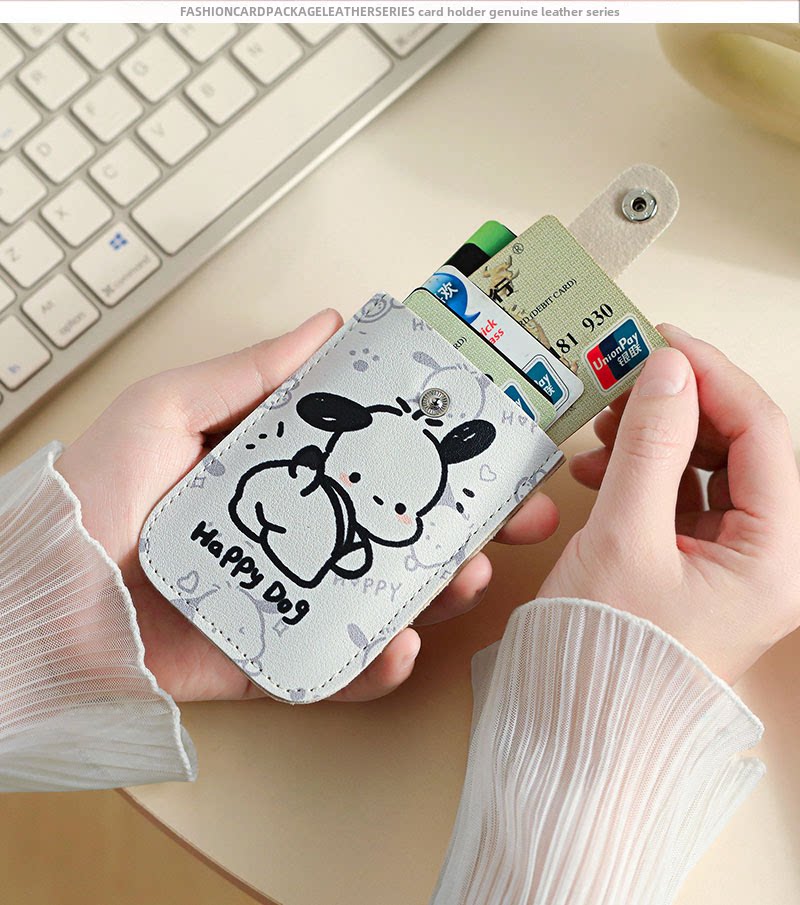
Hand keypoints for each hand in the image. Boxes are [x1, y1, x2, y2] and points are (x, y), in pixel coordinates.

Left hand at [56, 310, 558, 702]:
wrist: (39, 601)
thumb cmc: (94, 497)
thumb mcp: (172, 408)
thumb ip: (251, 373)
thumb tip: (324, 326)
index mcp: (279, 473)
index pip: (374, 458)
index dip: (433, 450)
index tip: (486, 442)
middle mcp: (294, 532)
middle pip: (396, 528)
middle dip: (467, 523)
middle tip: (516, 514)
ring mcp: (288, 597)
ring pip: (383, 596)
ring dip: (439, 589)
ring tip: (470, 572)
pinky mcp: (269, 658)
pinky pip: (334, 668)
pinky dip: (374, 665)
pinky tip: (402, 644)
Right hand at [539, 325, 799, 683]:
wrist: (580, 732)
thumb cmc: (607, 656)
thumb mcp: (624, 538)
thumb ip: (648, 447)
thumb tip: (667, 370)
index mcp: (777, 555)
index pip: (762, 434)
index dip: (713, 377)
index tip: (661, 342)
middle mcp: (767, 555)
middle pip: (738, 446)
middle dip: (681, 405)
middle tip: (625, 381)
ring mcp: (731, 560)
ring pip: (706, 466)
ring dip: (657, 436)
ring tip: (602, 430)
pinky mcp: (694, 564)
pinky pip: (679, 495)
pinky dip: (641, 471)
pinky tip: (597, 469)